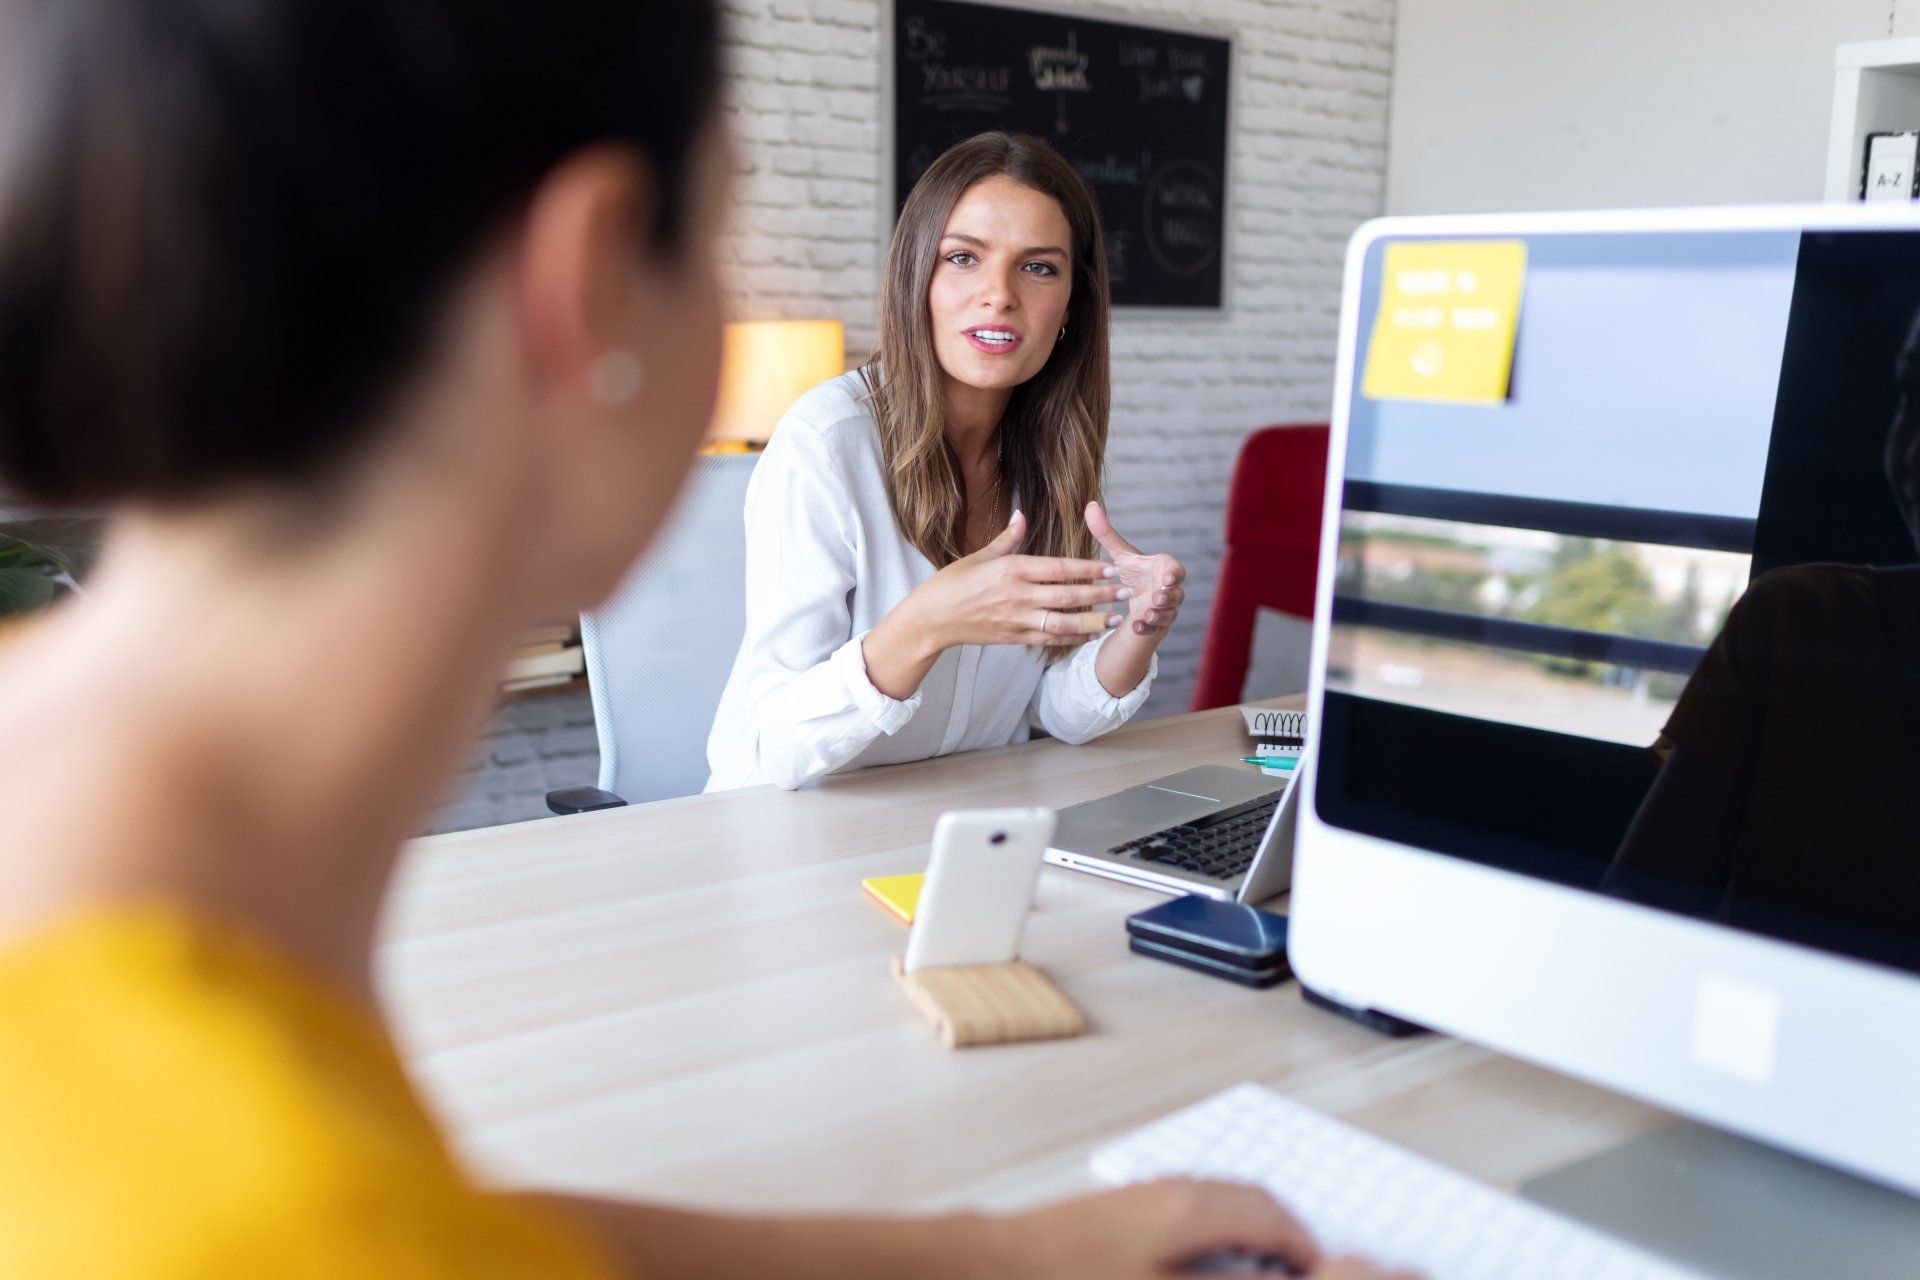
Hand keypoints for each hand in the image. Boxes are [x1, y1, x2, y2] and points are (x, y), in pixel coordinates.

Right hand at [907, 510, 1130, 650]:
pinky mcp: (1013, 638)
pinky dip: (1072, 638)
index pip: (1059, 568)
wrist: (931, 619)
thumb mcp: (979, 555)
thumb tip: (1023, 514)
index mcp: (1012, 569)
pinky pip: (1049, 640)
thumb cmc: (952, 583)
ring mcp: (1016, 619)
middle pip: (1067, 595)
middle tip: (1125, 592)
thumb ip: (1008, 538)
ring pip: (1063, 622)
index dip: (1088, 569)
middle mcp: (1017, 595)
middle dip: (1100, 594)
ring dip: (1093, 621)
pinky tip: (1091, 635)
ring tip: (1115, 619)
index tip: (1112, 568)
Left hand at [989, 1178, 1417, 1278]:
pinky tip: (1207, 1261)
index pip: (1273, 1217)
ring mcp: (1148, 1193)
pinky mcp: (1126, 1207)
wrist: (1001, 1263)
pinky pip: (1193, 1206)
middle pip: (1253, 1198)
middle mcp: (1175, 1190)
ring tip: (1264, 1267)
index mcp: (1193, 1209)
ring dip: (1252, 1226)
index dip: (1304, 1248)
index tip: (1322, 1270)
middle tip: (1302, 1267)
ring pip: (1223, 1199)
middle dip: (1285, 1231)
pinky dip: (1220, 1227)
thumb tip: (1283, 1278)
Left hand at [1086, 502, 1185, 636]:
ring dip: (1159, 613)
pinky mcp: (1158, 625)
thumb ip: (1107, 533)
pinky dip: (1148, 628)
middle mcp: (1169, 589)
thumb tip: (1090, 505)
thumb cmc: (1133, 573)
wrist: (1135, 600)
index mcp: (1163, 569)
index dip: (1174, 572)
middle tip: (1156, 596)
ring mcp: (1166, 608)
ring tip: (1147, 613)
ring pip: (1170, 612)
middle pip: (1177, 593)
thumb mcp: (1119, 555)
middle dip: (1168, 595)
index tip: (1167, 576)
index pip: (1175, 568)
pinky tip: (1136, 626)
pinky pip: (1158, 628)